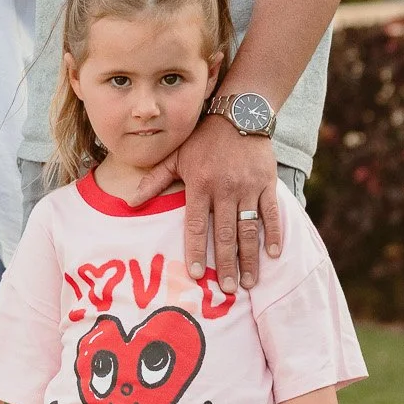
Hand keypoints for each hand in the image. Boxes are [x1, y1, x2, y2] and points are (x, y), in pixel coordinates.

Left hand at [128, 113, 280, 291]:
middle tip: (226, 291)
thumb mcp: (175, 156)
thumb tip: (129, 203)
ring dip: (249, 257)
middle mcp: (224, 188)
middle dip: (225, 264)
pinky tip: (273, 254)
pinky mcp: (267, 183)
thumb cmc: (202, 138)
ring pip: (248, 228)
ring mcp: (248, 187)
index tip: (195, 274)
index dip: (196, 250)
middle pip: (224, 233)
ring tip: (248, 283)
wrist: (238, 113)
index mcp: (200, 184)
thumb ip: (154, 180)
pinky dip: (273, 233)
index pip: (196, 224)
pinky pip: (271, 212)